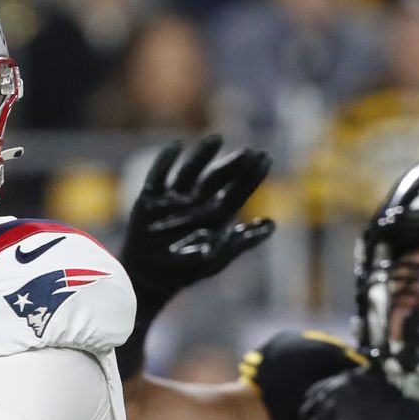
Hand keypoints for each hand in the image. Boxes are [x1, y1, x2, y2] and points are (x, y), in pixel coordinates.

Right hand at [120, 135, 273, 307]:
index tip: (265, 157)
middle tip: (249, 151)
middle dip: (233, 164)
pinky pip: (158, 176)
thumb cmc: (183, 273)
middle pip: (217, 178)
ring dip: (203, 156)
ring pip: (190, 172)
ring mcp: (173, 200)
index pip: (238, 191)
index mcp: (215, 217)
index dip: (252, 175)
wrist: (147, 280)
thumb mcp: (215, 260)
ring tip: (216, 139)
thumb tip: (271, 224)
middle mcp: (196, 204)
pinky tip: (176, 146)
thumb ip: (240, 243)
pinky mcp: (150, 200)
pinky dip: (165, 161)